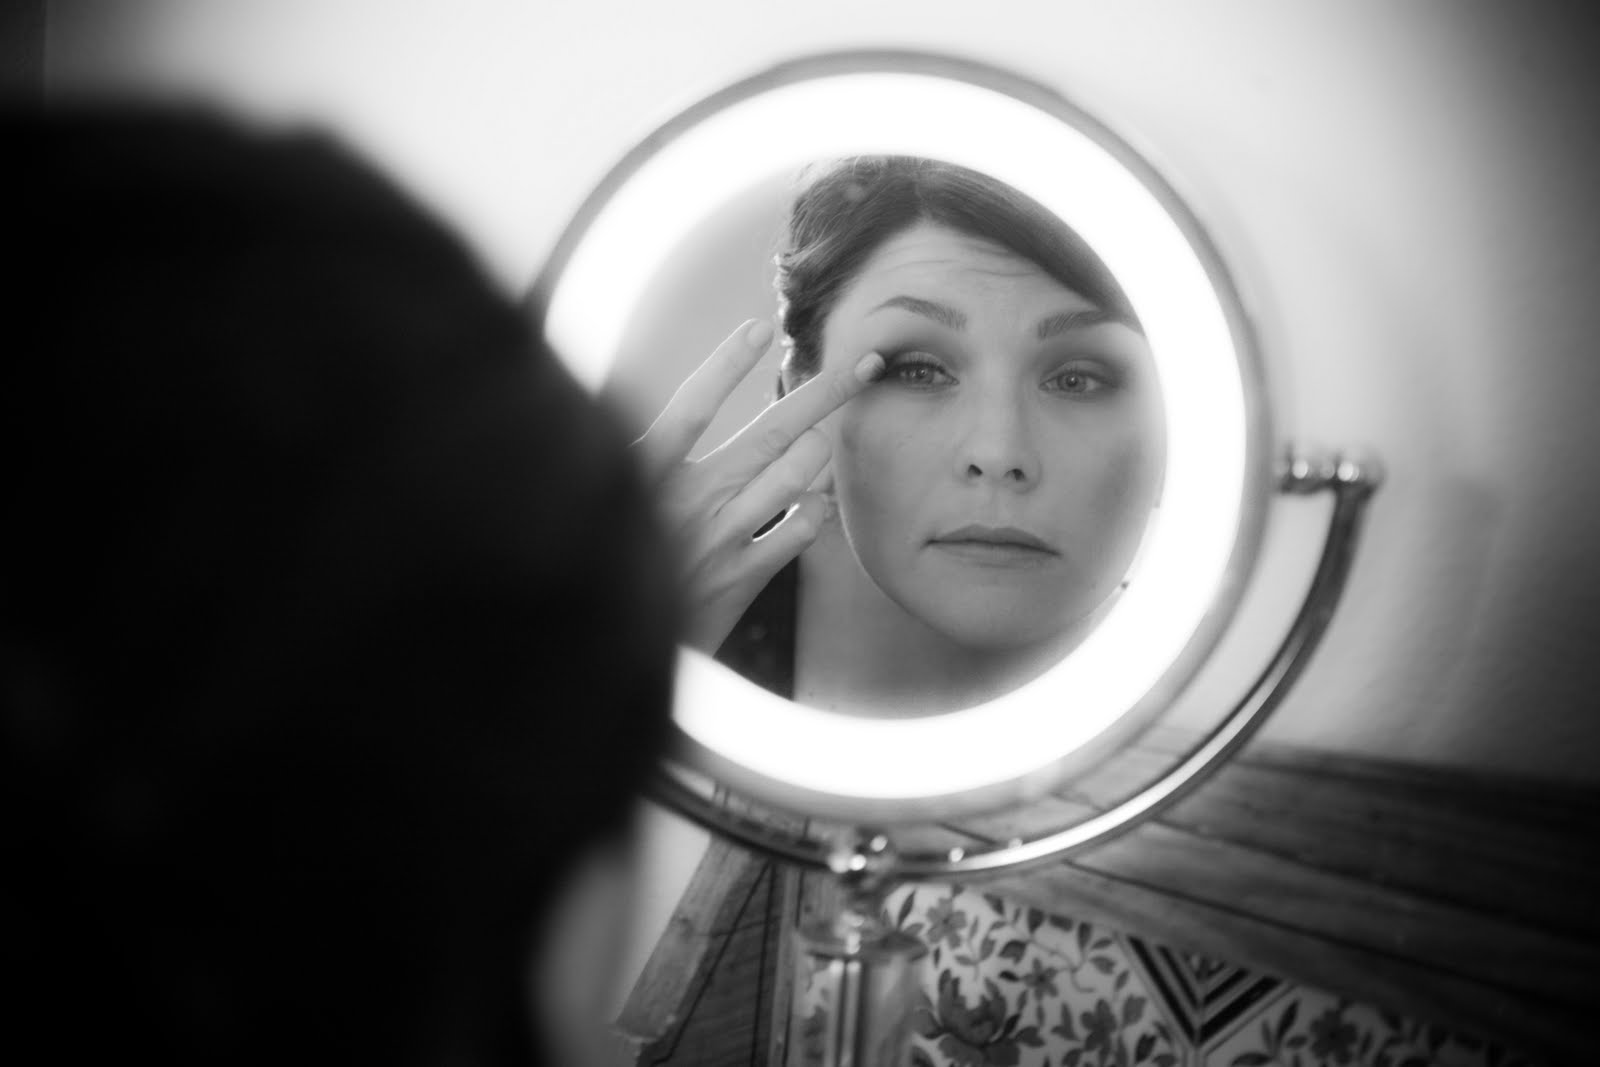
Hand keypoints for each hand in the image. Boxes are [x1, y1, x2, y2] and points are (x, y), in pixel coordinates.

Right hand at [635, 319, 882, 654]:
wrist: (607, 641)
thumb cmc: (607, 557)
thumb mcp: (611, 492)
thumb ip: (644, 450)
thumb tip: (683, 407)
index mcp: (648, 471)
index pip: (692, 404)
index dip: (727, 364)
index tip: (760, 328)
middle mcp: (691, 500)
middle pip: (772, 430)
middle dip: (828, 390)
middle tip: (866, 362)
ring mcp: (722, 539)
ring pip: (798, 474)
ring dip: (818, 451)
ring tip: (816, 441)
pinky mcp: (743, 577)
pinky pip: (803, 529)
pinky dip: (816, 508)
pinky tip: (813, 501)